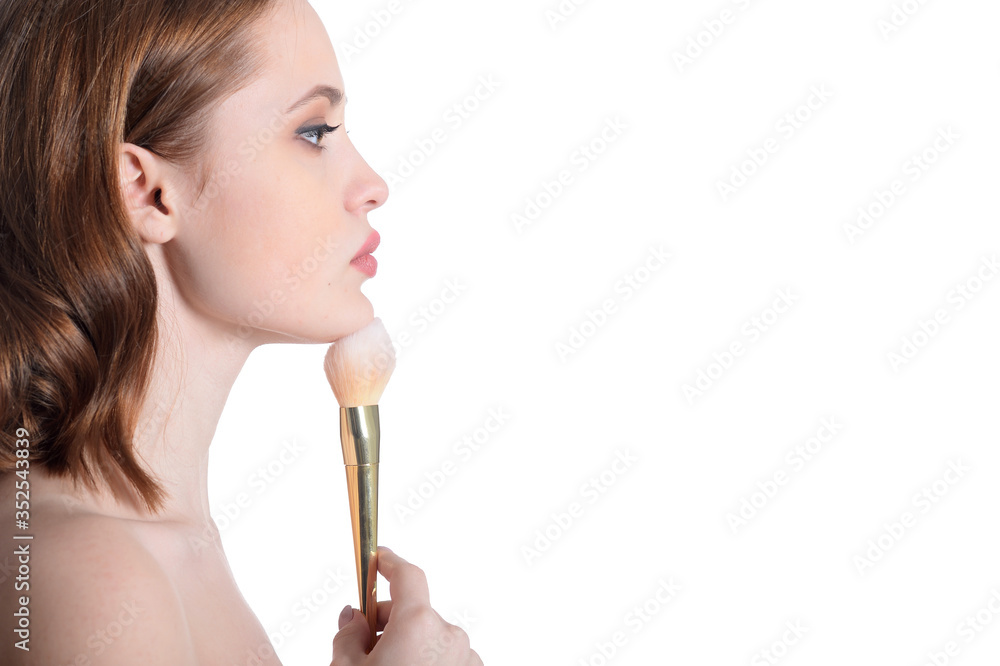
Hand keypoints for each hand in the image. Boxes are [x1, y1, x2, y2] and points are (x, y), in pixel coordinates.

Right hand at [330, 547, 482, 664]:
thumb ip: (349, 636)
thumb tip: (354, 620)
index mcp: (418, 625)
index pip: (407, 575)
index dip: (389, 562)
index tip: (378, 557)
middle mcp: (448, 635)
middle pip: (414, 611)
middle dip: (388, 620)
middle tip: (364, 642)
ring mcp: (465, 656)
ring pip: (428, 636)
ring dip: (409, 644)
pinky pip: (445, 656)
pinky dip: (427, 660)